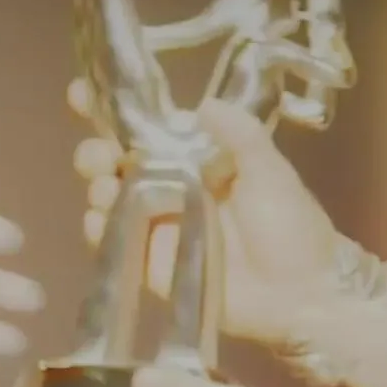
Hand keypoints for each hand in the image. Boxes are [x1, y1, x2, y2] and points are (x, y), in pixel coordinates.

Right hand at [68, 79, 340, 342]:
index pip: (150, 130)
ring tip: (104, 183)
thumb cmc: (292, 228)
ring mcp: (160, 228)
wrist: (302, 295)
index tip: (83, 92)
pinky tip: (100, 220)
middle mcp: (174, 189)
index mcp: (200, 161)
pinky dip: (99, 229)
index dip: (114, 111)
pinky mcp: (153, 266)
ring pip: (111, 199)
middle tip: (99, 153)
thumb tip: (203, 104)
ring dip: (97, 185)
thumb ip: (241, 136)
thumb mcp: (272, 173)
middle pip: (118, 162)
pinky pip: (115, 244)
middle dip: (96, 150)